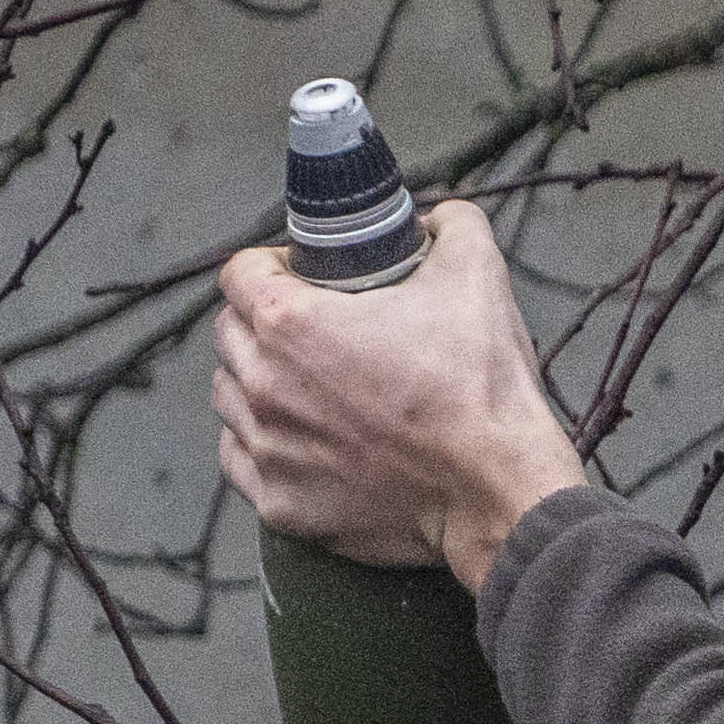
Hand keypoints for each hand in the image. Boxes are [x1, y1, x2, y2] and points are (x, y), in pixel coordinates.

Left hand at [211, 198, 589, 587]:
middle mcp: (264, 386)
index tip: (301, 276)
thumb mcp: (477, 275)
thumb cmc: (480, 388)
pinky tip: (300, 438)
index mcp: (291, 324)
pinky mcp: (281, 505)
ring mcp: (268, 450)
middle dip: (260, 322)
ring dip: (257, 382)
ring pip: (229, 398)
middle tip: (312, 330)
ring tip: (305, 386)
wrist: (496, 491)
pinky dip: (261, 445)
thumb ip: (452, 224)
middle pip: (228, 334)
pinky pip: (240, 461)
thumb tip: (436, 219)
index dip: (270, 264)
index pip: (239, 274)